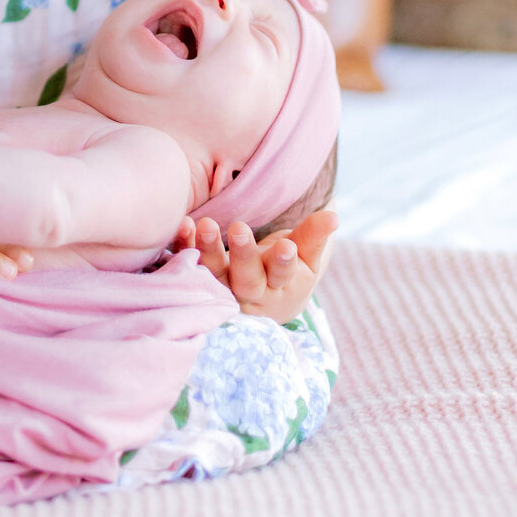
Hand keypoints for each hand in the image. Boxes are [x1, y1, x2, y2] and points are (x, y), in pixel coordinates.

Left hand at [174, 207, 337, 323]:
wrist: (260, 301)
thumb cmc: (285, 270)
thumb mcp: (304, 256)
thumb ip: (314, 235)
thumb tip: (333, 216)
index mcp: (281, 288)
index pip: (283, 276)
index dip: (283, 263)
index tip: (286, 246)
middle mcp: (250, 295)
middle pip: (246, 280)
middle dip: (243, 255)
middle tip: (239, 227)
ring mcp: (223, 290)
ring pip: (214, 275)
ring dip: (208, 250)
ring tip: (205, 224)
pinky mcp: (198, 282)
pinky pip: (187, 266)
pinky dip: (184, 247)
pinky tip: (183, 225)